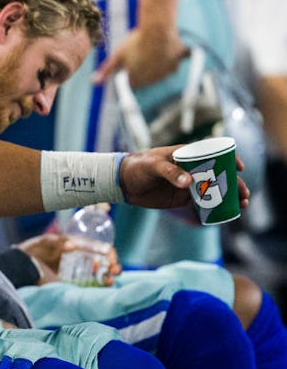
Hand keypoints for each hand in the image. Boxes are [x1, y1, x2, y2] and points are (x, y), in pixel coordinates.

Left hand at [18, 234, 120, 285]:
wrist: (20, 264)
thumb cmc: (35, 249)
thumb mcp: (46, 242)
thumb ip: (57, 242)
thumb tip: (72, 245)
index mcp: (79, 247)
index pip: (101, 249)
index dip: (110, 253)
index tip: (111, 259)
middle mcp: (82, 261)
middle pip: (105, 264)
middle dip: (114, 267)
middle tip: (113, 270)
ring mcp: (78, 274)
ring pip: (100, 277)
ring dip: (108, 278)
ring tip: (109, 280)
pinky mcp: (72, 286)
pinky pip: (89, 288)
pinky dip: (98, 289)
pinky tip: (101, 288)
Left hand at [93, 25, 188, 87]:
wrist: (158, 30)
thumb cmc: (135, 43)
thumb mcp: (118, 56)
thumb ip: (107, 71)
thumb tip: (94, 83)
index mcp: (137, 81)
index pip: (132, 80)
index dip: (130, 67)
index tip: (131, 56)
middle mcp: (152, 81)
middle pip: (146, 76)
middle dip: (143, 66)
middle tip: (142, 50)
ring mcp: (166, 73)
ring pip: (160, 70)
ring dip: (156, 62)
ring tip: (152, 47)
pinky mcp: (177, 63)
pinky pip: (173, 61)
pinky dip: (169, 55)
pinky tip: (164, 46)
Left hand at [119, 146, 250, 210]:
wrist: (123, 183)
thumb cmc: (138, 167)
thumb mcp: (153, 166)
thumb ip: (170, 172)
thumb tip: (188, 182)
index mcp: (187, 154)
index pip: (214, 153)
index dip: (230, 159)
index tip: (239, 168)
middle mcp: (192, 168)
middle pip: (220, 175)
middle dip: (235, 184)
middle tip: (245, 194)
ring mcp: (189, 184)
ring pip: (215, 190)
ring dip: (229, 197)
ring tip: (242, 205)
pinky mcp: (183, 198)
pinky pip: (203, 203)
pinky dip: (215, 208)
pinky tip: (225, 215)